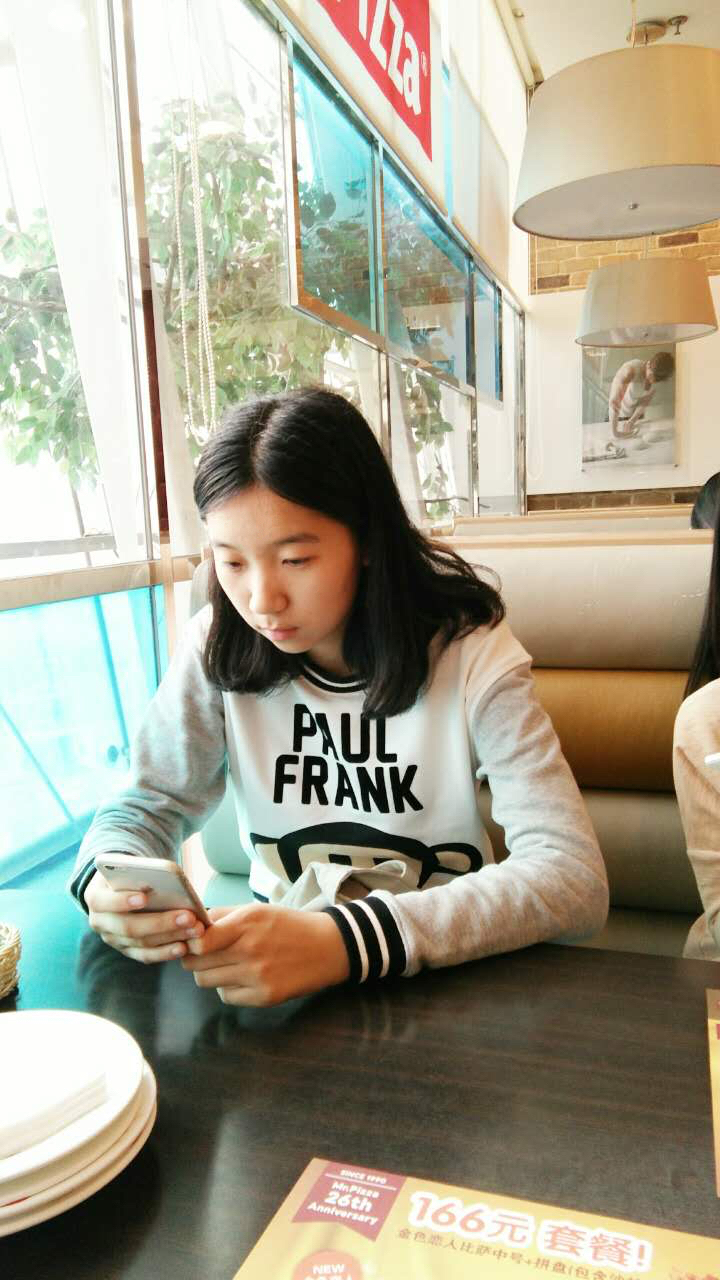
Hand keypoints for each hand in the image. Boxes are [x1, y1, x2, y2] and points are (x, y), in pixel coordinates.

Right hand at [85, 871, 205, 963]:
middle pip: (129, 927)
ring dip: (171, 937)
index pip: (104, 902)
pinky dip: (165, 952)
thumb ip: (140, 873)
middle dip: (161, 923)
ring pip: (141, 943)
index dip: (122, 901)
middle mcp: (100, 922)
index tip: (144, 897)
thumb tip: (166, 877)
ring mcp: (113, 939)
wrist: (119, 888)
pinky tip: (184, 947)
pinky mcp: (127, 950)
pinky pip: (146, 956)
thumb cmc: (128, 874)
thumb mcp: (128, 869)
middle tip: (189, 917)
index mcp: (95, 897)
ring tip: (195, 929)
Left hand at [181, 904, 349, 1005]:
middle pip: (197, 964)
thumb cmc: (288, 925)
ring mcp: (257, 976)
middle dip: (195, 958)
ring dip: (211, 973)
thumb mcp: (257, 910)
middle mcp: (250, 950)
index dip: (191, 943)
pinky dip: (228, 988)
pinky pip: (226, 997)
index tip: (194, 941)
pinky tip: (242, 977)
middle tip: (206, 954)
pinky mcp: (264, 997)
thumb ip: (223, 916)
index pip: (200, 942)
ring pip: (207, 982)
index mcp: (247, 923)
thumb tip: (190, 925)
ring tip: (226, 965)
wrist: (327, 947)